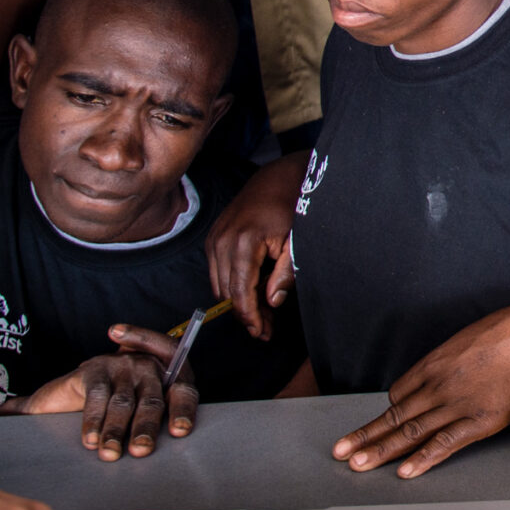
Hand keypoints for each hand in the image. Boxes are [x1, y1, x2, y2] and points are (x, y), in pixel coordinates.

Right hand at [19, 326, 196, 459]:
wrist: (85, 381)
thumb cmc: (126, 399)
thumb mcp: (147, 405)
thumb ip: (160, 420)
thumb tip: (168, 449)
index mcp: (171, 376)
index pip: (183, 393)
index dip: (183, 410)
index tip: (180, 430)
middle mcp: (149, 367)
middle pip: (151, 401)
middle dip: (145, 428)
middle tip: (140, 450)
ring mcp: (123, 366)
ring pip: (123, 403)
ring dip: (115, 430)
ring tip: (110, 452)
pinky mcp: (96, 369)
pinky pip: (97, 396)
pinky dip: (94, 421)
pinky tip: (91, 439)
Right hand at [209, 175, 296, 338]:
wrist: (277, 177)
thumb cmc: (291, 206)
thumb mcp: (297, 241)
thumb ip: (285, 273)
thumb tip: (272, 301)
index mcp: (244, 242)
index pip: (240, 292)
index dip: (251, 317)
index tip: (262, 333)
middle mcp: (222, 241)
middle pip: (227, 293)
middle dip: (246, 314)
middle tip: (266, 329)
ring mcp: (214, 238)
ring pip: (219, 285)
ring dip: (238, 302)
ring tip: (263, 313)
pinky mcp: (213, 238)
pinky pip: (216, 272)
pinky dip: (231, 285)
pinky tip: (252, 290)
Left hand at [334, 303, 509, 477]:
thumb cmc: (508, 333)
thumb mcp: (468, 342)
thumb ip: (450, 363)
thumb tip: (447, 375)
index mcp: (434, 364)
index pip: (398, 394)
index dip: (388, 414)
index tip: (376, 427)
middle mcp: (438, 384)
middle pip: (394, 416)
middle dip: (365, 436)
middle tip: (341, 452)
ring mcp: (456, 404)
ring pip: (410, 432)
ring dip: (381, 451)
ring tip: (358, 466)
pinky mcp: (479, 420)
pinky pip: (444, 443)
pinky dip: (423, 459)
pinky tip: (406, 471)